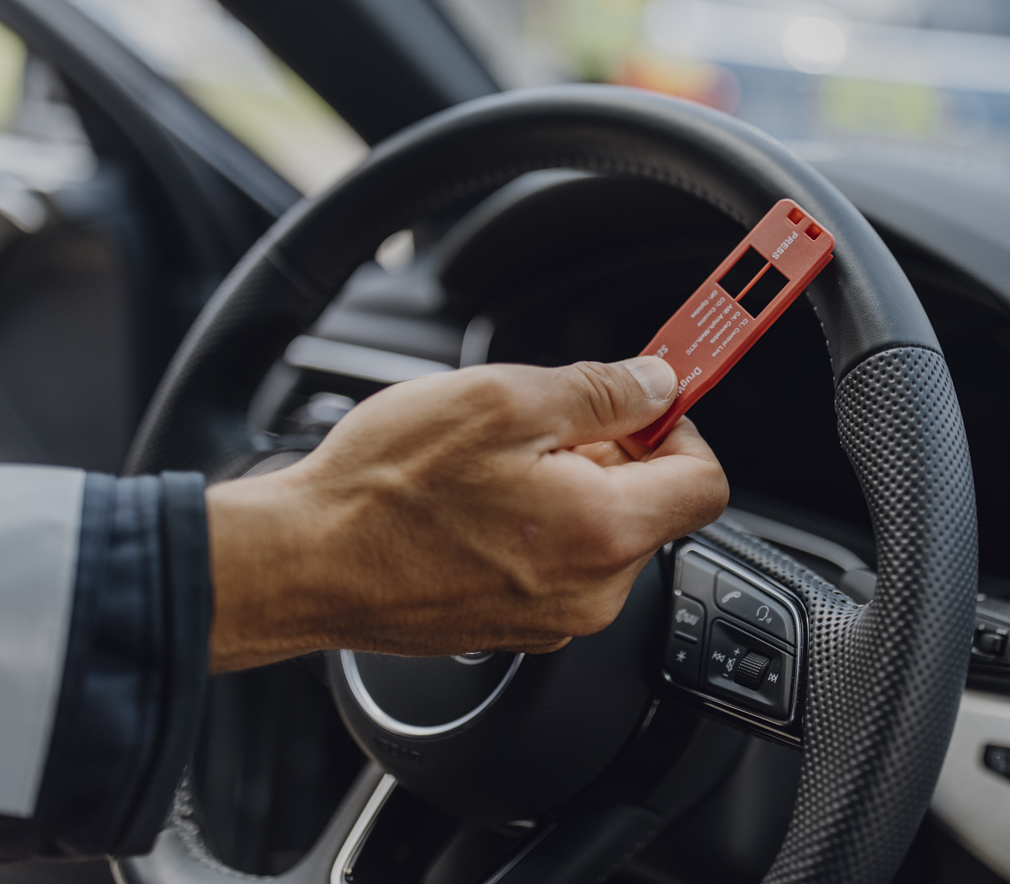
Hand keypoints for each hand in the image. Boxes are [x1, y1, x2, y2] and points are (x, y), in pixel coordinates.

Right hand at [204, 356, 727, 670]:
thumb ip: (603, 390)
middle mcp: (592, 591)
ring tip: (493, 463)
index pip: (706, 481)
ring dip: (570, 485)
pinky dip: (537, 523)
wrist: (303, 563)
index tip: (653, 397)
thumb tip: (661, 384)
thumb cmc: (386, 488)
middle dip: (612, 453)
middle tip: (544, 422)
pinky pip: (558, 562)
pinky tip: (476, 499)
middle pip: (651, 505)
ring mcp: (553, 618)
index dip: (682, 426)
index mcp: (605, 532)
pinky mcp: (514, 625)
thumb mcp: (503, 399)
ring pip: (601, 531)